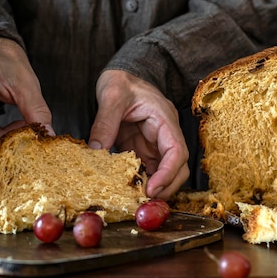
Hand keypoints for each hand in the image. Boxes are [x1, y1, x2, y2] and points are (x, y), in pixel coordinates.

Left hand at [89, 70, 189, 199]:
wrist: (121, 74)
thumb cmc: (121, 81)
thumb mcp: (112, 96)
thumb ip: (105, 122)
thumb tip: (97, 150)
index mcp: (165, 119)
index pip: (177, 151)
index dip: (168, 173)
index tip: (152, 189)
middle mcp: (165, 134)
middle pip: (178, 167)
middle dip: (166, 187)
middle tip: (145, 203)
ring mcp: (155, 143)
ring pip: (165, 172)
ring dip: (155, 188)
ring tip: (136, 201)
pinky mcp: (143, 149)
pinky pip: (148, 170)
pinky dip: (142, 182)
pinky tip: (128, 191)